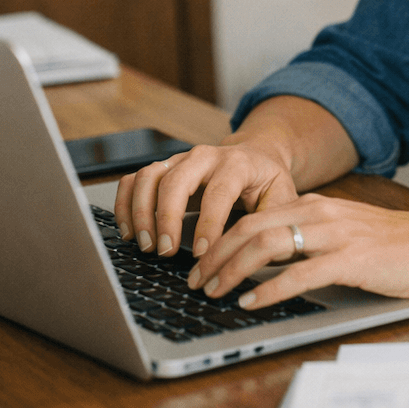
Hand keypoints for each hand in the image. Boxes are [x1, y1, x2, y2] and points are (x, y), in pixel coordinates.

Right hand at [112, 141, 298, 258]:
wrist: (257, 155)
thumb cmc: (268, 182)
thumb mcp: (284, 198)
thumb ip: (273, 221)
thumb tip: (262, 251)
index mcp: (238, 163)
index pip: (218, 192)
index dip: (208, 223)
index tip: (201, 253)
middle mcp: (205, 156)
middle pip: (176, 180)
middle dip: (166, 218)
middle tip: (165, 251)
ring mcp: (180, 160)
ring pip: (149, 176)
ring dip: (140, 212)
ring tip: (145, 245)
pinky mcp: (163, 168)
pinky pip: (134, 179)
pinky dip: (125, 204)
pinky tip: (128, 232)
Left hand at [184, 193, 408, 310]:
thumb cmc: (398, 245)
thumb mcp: (346, 232)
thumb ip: (311, 238)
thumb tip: (270, 261)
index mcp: (316, 205)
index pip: (254, 216)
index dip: (221, 239)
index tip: (201, 260)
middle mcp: (321, 213)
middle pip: (251, 228)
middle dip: (215, 255)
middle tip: (194, 279)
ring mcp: (335, 235)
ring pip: (267, 246)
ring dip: (232, 270)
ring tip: (214, 290)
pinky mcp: (351, 261)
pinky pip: (299, 274)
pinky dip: (268, 288)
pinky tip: (251, 300)